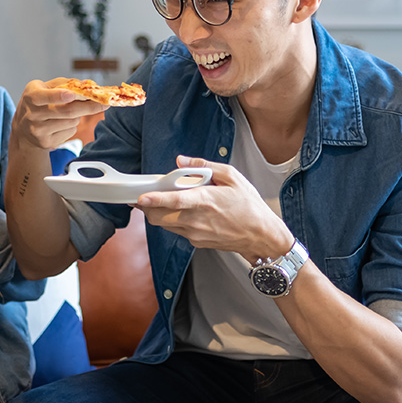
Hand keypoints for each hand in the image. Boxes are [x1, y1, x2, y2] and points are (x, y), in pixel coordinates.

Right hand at [12, 78, 103, 150]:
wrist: (22, 129)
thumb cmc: (38, 102)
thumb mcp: (44, 87)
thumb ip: (65, 83)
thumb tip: (88, 84)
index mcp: (32, 96)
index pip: (45, 97)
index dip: (59, 96)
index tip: (73, 94)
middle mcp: (33, 115)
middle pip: (67, 111)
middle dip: (89, 107)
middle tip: (105, 103)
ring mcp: (39, 131)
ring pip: (71, 121)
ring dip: (78, 115)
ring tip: (69, 111)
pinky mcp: (46, 143)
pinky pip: (70, 132)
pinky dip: (72, 125)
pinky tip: (62, 123)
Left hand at [135, 156, 293, 261]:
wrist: (261, 236)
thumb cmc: (249, 206)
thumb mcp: (233, 177)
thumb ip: (204, 166)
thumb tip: (182, 160)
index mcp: (206, 200)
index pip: (174, 201)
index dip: (155, 199)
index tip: (140, 197)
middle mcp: (197, 220)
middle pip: (159, 217)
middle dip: (147, 207)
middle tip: (143, 196)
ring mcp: (195, 233)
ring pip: (164, 224)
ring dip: (157, 213)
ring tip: (160, 200)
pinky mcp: (196, 241)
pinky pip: (176, 230)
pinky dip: (172, 220)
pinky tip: (181, 211)